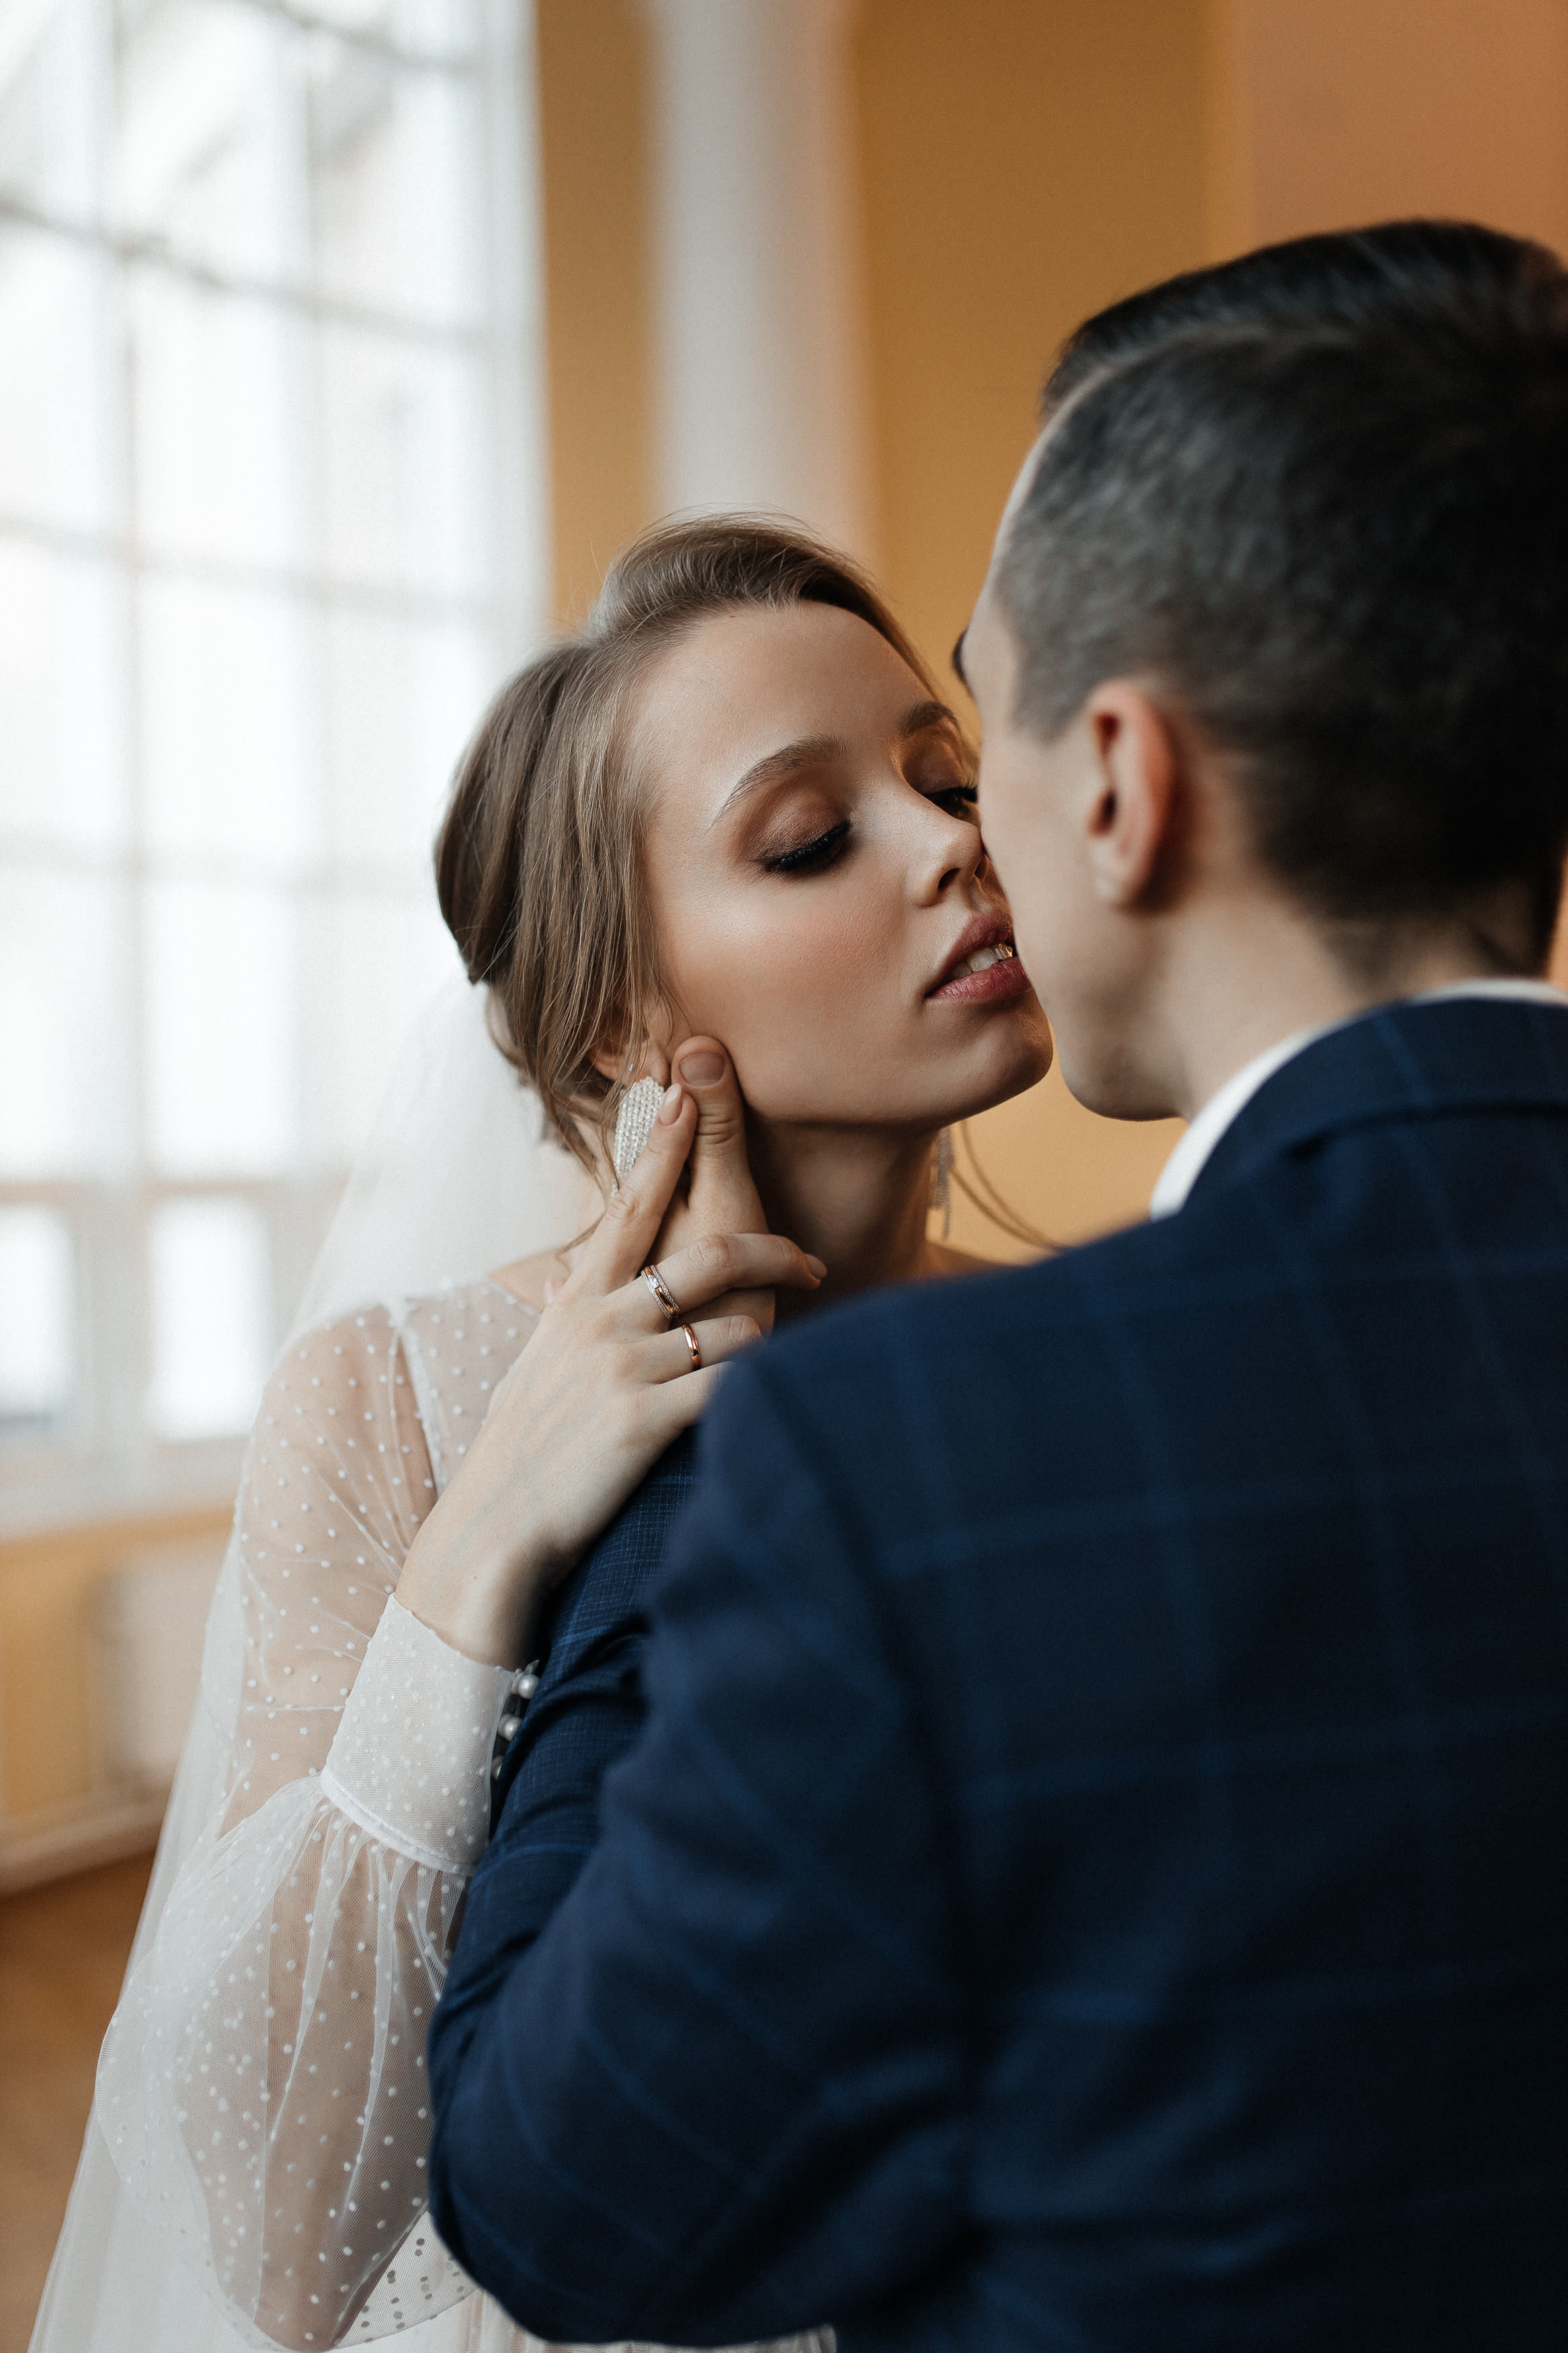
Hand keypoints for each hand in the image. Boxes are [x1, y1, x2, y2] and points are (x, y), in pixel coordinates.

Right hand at [394, 1079, 823, 1666]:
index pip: (629, 1205)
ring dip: (769, 1337)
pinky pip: (731, 1386)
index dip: (664, 1147)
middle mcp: (602, 1320)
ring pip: (734, 1323)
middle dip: (770, 1246)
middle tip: (809, 1260)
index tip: (690, 1093)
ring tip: (781, 1356)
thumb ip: (570, 1316)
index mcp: (578, 1299)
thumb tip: (575, 1284)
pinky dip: (762, 1386)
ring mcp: (626, 1367)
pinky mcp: (647, 1420)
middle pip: (706, 1252)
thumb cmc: (522, 1448)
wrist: (494, 1525)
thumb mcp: (540, 1363)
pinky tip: (778, 1395)